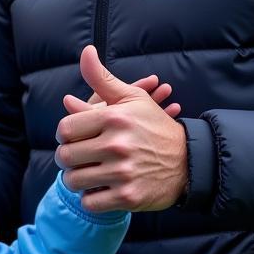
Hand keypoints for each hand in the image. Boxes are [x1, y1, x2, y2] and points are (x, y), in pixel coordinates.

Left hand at [55, 46, 186, 212]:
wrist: (189, 161)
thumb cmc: (154, 127)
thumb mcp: (131, 98)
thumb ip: (102, 78)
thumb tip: (86, 51)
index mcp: (114, 118)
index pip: (65, 129)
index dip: (65, 135)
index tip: (74, 138)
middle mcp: (117, 145)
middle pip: (66, 156)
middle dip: (68, 158)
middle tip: (77, 158)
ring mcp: (123, 173)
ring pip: (74, 181)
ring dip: (77, 179)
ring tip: (87, 173)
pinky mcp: (128, 197)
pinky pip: (90, 202)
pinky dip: (91, 198)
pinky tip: (101, 188)